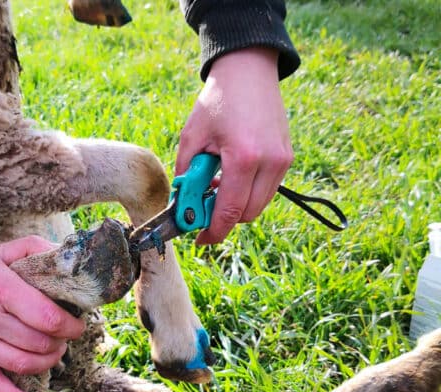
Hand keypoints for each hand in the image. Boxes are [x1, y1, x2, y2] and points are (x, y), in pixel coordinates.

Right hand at [0, 234, 84, 391]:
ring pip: (21, 365)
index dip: (70, 325)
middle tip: (66, 335)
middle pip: (39, 344)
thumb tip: (62, 254)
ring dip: (45, 362)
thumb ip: (31, 249)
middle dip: (60, 342)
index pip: (47, 318)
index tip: (77, 323)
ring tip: (53, 352)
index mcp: (1, 289)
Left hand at [176, 47, 292, 243]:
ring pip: (259, 205)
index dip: (213, 232)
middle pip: (246, 214)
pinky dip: (248, 192)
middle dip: (222, 219)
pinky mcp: (287, 157)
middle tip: (201, 208)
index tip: (199, 240)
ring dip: (236, 206)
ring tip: (214, 186)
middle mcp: (270, 163)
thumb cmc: (217, 101)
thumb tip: (183, 205)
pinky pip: (267, 189)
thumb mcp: (192, 137)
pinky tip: (231, 176)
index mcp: (243, 158)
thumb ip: (186, 175)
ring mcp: (283, 161)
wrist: (248, 71)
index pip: (229, 211)